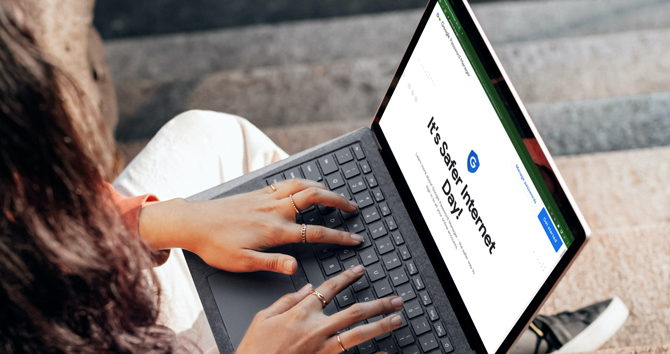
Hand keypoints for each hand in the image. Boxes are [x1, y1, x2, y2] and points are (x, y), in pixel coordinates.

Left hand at [139, 179, 363, 273]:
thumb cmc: (215, 245)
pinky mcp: (257, 192)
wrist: (192, 222)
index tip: (355, 239)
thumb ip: (272, 263)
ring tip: (334, 194)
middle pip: (315, 198)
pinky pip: (286, 181)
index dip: (339, 236)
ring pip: (302, 184)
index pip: (315, 232)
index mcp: (274, 230)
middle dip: (338, 201)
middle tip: (353, 207)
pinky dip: (302, 181)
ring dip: (322, 187)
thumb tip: (296, 267)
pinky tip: (305, 185)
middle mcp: (274, 209)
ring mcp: (266, 198)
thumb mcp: (242, 262)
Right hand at [237, 266, 403, 353]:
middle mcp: (315, 329)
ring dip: (380, 325)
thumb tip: (306, 286)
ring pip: (358, 334)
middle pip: (354, 311)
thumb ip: (287, 299)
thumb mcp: (263, 317)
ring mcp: (322, 349)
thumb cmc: (255, 348)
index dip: (346, 277)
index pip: (329, 288)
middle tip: (395, 299)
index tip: (360, 271)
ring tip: (396, 319)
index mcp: (300, 313)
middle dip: (378, 304)